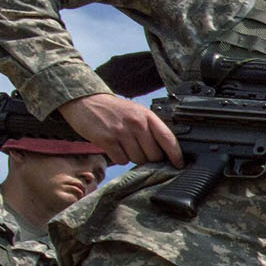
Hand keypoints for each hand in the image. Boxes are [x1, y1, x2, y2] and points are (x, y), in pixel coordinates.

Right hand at [58, 92, 181, 166]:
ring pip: (138, 159)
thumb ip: (151, 128)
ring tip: (125, 145)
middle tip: (140, 150)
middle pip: (154, 155)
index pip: (168, 138)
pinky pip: (121, 160)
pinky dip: (119, 158)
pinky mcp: (107, 140)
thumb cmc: (115, 110)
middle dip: (150, 158)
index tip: (179, 164)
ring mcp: (121, 132)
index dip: (176, 155)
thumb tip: (165, 151)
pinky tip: (115, 147)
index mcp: (147, 116)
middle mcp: (136, 123)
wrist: (86, 102)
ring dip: (133, 157)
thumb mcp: (137, 112)